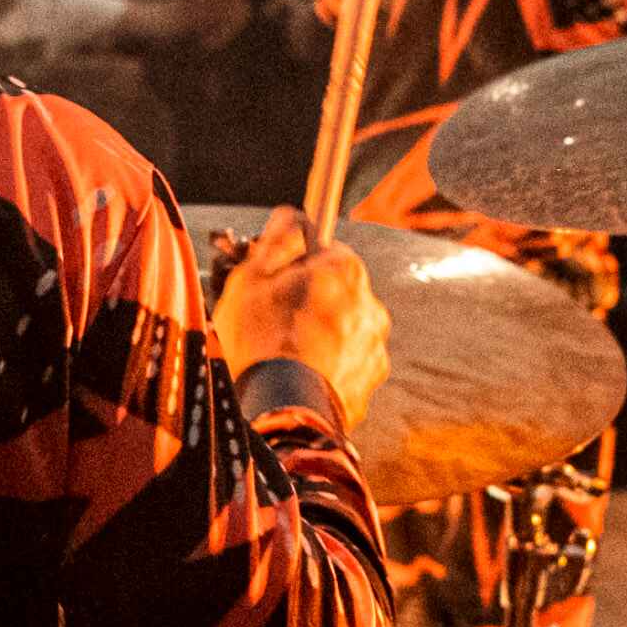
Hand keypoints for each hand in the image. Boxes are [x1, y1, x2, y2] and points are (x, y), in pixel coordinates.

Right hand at [216, 211, 393, 436]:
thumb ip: (278, 237)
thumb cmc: (261, 338)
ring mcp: (374, 348)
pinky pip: (345, 367)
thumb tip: (292, 215)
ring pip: (343, 331)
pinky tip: (297, 379)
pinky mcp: (369, 385)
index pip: (327, 250)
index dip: (298, 264)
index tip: (276, 280)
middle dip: (309, 302)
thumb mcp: (252, 275)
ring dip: (320, 337)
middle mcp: (371, 306)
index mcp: (346, 271)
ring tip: (282, 357)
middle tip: (271, 321)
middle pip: (337, 292)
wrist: (281, 411)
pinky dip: (325, 370)